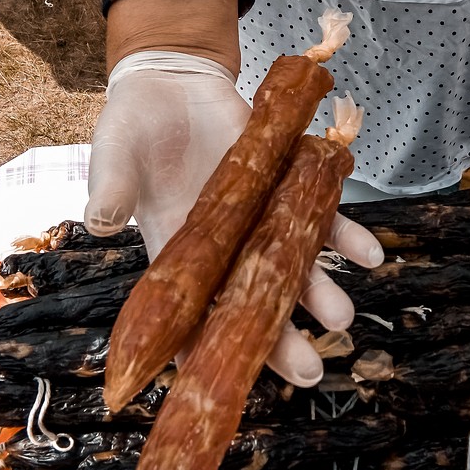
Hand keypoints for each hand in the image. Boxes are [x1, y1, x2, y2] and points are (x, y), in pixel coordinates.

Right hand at [84, 51, 382, 386]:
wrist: (174, 81)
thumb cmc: (133, 127)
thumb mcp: (114, 155)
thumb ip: (111, 189)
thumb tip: (100, 223)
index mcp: (177, 253)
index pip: (190, 316)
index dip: (203, 354)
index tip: (218, 388)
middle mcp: (224, 247)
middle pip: (252, 304)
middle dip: (280, 341)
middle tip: (309, 373)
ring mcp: (259, 219)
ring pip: (293, 266)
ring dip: (320, 293)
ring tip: (342, 317)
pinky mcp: (287, 183)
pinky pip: (321, 214)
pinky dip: (346, 234)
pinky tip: (369, 254)